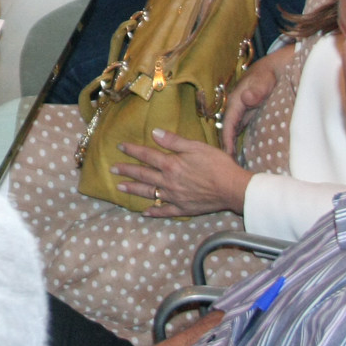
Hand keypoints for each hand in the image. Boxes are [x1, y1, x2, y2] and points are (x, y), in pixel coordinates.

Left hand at [113, 128, 252, 216]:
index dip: (132, 150)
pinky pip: (165, 211)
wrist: (233, 188)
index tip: (120, 147)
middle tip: (112, 170)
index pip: (147, 155)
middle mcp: (169, 181)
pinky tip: (145, 212)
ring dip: (133, 190)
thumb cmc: (217, 164)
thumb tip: (154, 132)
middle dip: (127, 171)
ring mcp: (175, 197)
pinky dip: (154, 212)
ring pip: (149, 193)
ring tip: (119, 187)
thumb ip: (173, 141)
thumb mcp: (196, 146)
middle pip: (144, 175)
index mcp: (171, 164)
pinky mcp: (183, 209)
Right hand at [221, 44, 290, 154]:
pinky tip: (239, 151)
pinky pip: (239, 128)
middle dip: (225, 145)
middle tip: (227, 165)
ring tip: (231, 163)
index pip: (228, 122)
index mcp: (236, 100)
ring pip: (232, 130)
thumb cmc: (268, 75)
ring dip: (231, 144)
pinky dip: (237, 139)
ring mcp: (241, 110)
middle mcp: (236, 106)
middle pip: (227, 129)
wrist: (274, 68)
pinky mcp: (247, 113)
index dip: (227, 138)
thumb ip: (256, 90)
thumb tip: (247, 98)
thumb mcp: (263, 80)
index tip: (227, 154)